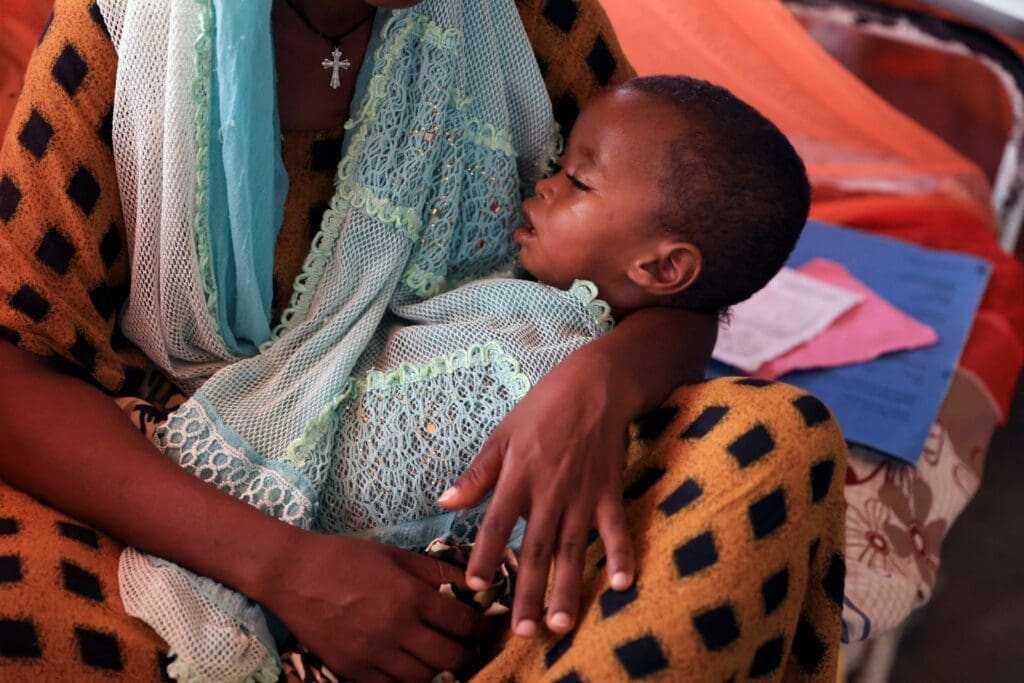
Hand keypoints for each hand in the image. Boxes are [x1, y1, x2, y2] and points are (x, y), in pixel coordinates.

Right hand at [263, 532, 486, 681]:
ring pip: (424, 679)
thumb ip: (434, 570)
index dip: (479, 627)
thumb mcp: (394, 555)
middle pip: (450, 657)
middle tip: (470, 651)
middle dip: (467, 655)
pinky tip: (412, 672)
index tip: (483, 628)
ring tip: (444, 664)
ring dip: (440, 673)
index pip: (461, 621)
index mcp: (410, 596)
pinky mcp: (352, 670)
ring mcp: (373, 653)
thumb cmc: (345, 557)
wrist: (293, 574)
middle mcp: (396, 628)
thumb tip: (471, 580)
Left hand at [438, 348, 635, 637]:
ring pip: (572, 550)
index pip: (496, 523)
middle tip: (523, 632)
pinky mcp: (609, 492)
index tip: (475, 586)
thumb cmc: (544, 408)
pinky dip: (621, 555)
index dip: (483, 555)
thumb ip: (478, 473)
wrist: (595, 386)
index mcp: (518, 476)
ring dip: (567, 589)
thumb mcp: (502, 434)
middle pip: (535, 550)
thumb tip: (445, 501)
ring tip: (562, 624)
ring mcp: (581, 495)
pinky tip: (622, 585)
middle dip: (527, 593)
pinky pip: (616, 529)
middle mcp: (548, 492)